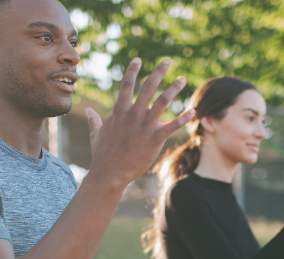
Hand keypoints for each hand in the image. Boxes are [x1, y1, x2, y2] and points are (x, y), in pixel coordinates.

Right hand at [85, 58, 194, 190]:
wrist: (109, 173)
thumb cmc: (102, 155)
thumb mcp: (96, 134)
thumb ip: (95, 120)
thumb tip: (89, 110)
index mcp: (119, 112)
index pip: (126, 85)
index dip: (132, 71)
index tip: (138, 59)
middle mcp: (133, 115)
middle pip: (147, 87)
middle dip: (158, 72)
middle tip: (168, 61)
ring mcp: (144, 126)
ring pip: (162, 101)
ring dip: (173, 89)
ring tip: (182, 79)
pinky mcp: (155, 138)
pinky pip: (172, 125)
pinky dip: (184, 117)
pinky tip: (193, 111)